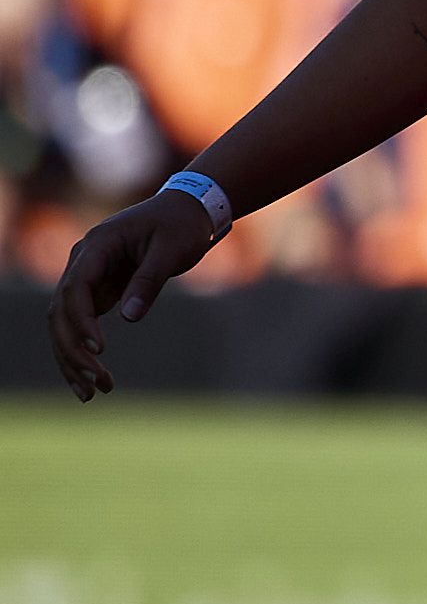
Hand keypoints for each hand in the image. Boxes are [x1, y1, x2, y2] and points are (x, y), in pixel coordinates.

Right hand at [45, 191, 228, 400]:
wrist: (188, 209)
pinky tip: (90, 380)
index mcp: (96, 247)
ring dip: (73, 359)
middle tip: (97, 383)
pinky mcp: (98, 292)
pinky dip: (82, 352)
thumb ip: (149, 281)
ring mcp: (86, 279)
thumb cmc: (182, 225)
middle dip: (74, 350)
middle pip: (61, 312)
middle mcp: (82, 263)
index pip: (75, 288)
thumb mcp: (172, 249)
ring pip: (64, 324)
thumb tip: (128, 318)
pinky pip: (81, 325)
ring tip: (92, 393)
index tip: (101, 349)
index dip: (82, 320)